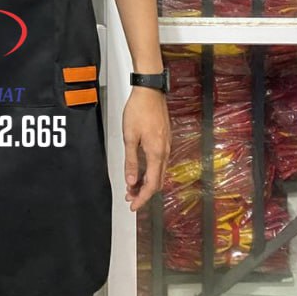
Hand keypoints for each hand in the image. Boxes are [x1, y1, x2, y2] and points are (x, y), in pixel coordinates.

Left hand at [122, 87, 170, 211]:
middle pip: (157, 181)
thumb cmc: (139, 110)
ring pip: (159, 171)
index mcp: (156, 153)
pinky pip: (160, 161)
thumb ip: (131, 161)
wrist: (150, 90)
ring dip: (147, 181)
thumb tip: (131, 181)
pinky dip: (150, 170)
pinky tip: (141, 168)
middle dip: (144, 192)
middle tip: (130, 197)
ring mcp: (166, 145)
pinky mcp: (164, 139)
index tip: (133, 205)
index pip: (151, 184)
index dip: (142, 198)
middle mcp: (164, 152)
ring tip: (132, 184)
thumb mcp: (130, 137)